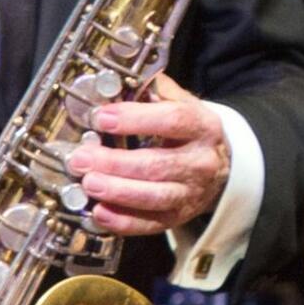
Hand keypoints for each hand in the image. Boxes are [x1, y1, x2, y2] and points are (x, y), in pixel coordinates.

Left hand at [70, 73, 230, 234]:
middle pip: (157, 164)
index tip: (102, 118)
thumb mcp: (182, 104)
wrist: (221, 168)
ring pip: (154, 196)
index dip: (135, 119)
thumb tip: (120, 80)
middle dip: (115, 162)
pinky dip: (123, 221)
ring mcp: (190, 193)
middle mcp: (200, 162)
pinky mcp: (177, 217)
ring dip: (117, 191)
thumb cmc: (190, 132)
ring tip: (88, 183)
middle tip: (82, 158)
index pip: (172, 120)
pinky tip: (100, 213)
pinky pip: (150, 224)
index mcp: (202, 126)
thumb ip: (154, 92)